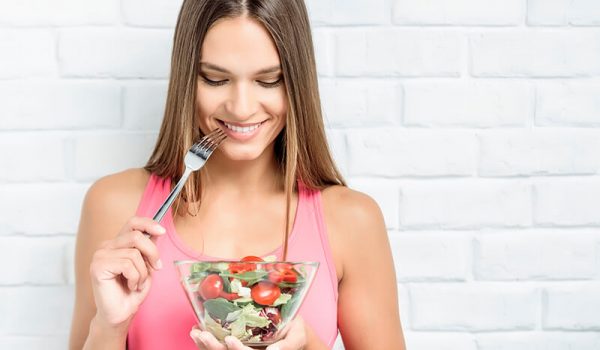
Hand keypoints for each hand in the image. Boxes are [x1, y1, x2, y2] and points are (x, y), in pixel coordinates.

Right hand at [89, 216, 165, 326]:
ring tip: (137, 283)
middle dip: (152, 253)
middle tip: (156, 268)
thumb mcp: (146, 265)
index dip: (148, 223)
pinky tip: (130, 286)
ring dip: (143, 272)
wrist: (121, 313)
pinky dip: (135, 278)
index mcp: (118, 243)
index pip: (133, 223)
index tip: (162, 231)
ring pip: (134, 254)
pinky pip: (127, 265)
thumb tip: (157, 231)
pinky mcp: (98, 267)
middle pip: (137, 236)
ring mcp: (100, 255)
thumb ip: (148, 248)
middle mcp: (106, 246)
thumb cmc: (132, 291)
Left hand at [190, 316, 306, 349]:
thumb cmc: (295, 331)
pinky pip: (217, 345)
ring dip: (204, 345)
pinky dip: (204, 341)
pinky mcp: (234, 342)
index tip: (229, 339)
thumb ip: (287, 346)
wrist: (292, 327)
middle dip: (213, 347)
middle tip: (202, 335)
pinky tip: (196, 330)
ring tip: (195, 333)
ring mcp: (240, 349)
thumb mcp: (296, 336)